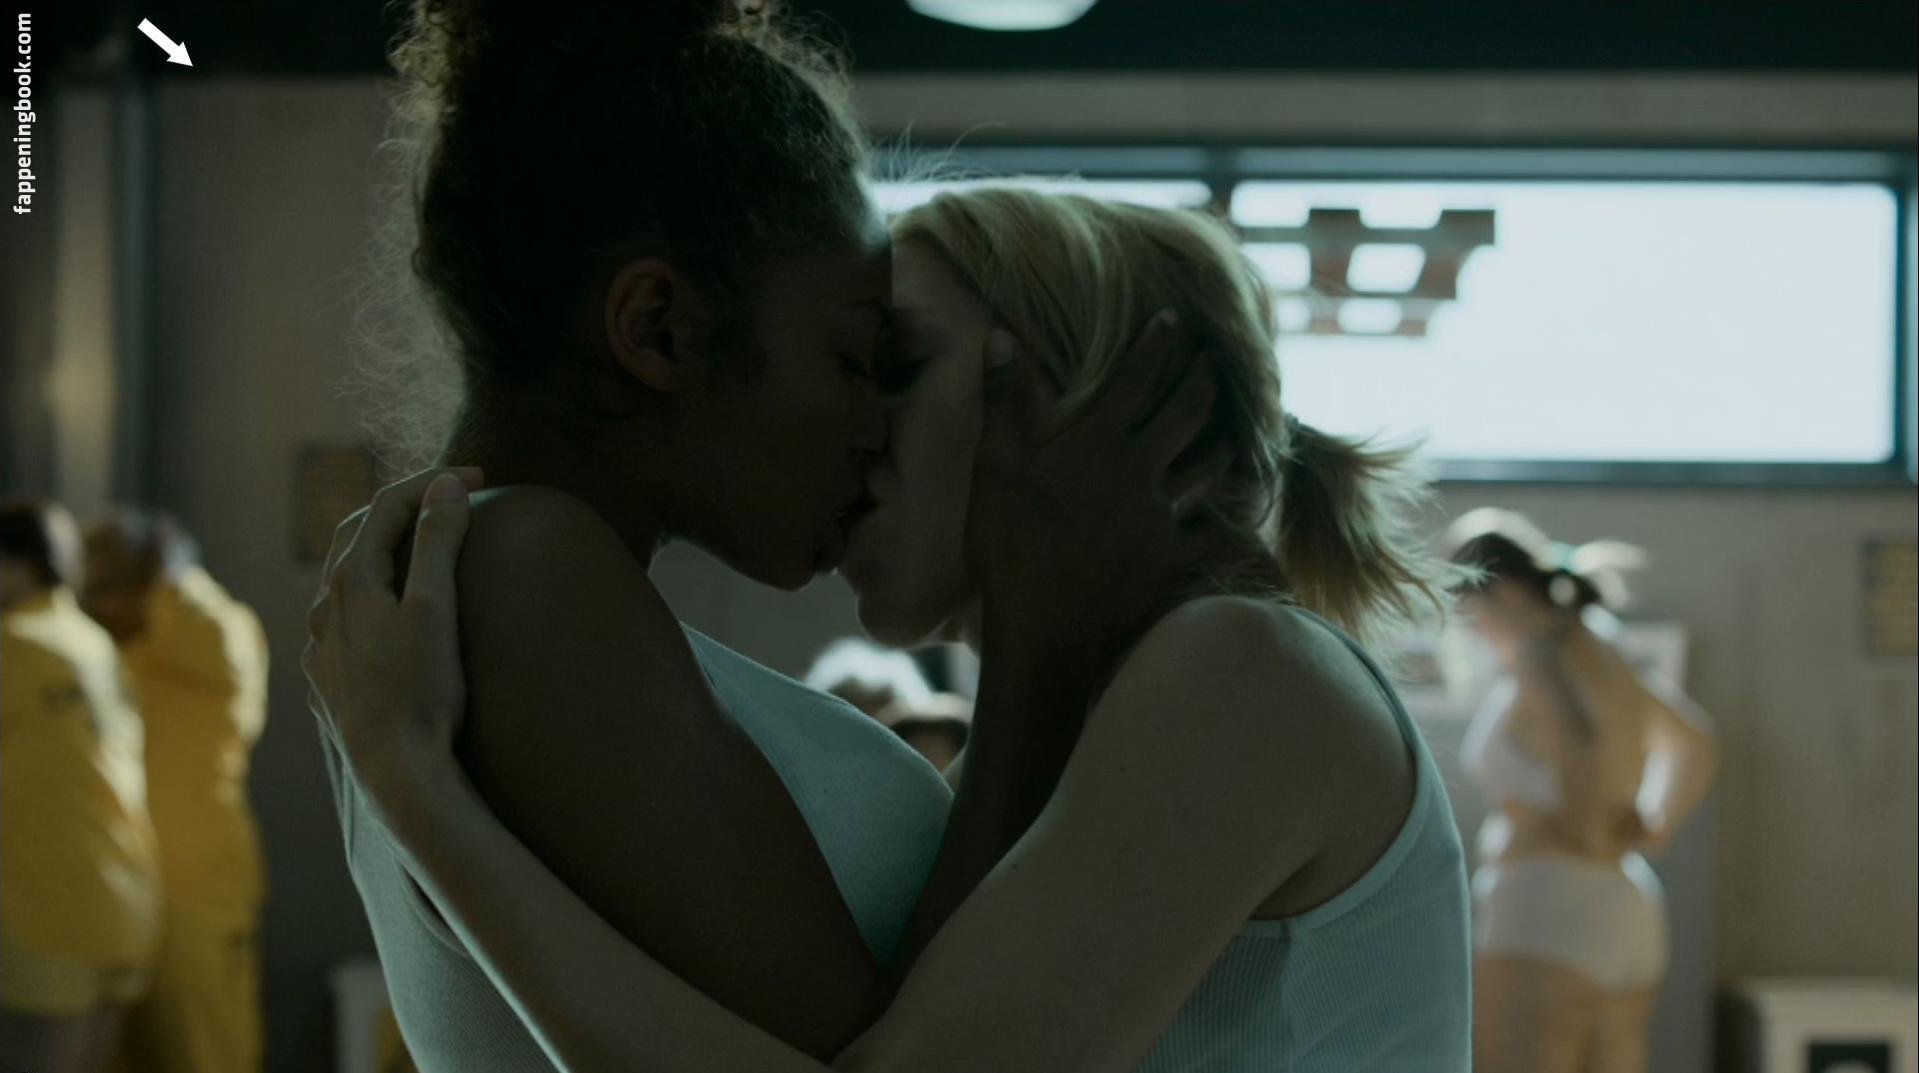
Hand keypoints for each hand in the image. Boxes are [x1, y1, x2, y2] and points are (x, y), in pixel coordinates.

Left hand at [304, 467, 483, 819]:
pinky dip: (370, 596)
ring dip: (382, 551)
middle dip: (402, 508)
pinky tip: (390, 613)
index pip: (387, 506)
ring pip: (345, 579)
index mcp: (350, 581)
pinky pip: (343, 620)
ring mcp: (320, 644)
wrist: (395, 771)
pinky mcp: (326, 678)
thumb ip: (437, 543)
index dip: (432, 483)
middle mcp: (324, 607)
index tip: (478, 479)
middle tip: (449, 500)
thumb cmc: (421, 691)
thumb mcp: (436, 609)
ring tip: (421, 549)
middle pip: (358, 534)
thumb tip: (446, 486)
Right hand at [965, 311, 1225, 690]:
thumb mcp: (993, 469)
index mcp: (1098, 443)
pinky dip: (1226, 518)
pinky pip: (1210, 530)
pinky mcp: (1173, 557)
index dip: (1157, 344)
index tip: (1173, 318)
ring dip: (1223, 441)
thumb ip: (1003, 401)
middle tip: (1214, 358)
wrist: (1043, 630)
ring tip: (1232, 427)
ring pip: (1209, 465)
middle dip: (1204, 378)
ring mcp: (1163, 515)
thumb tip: (1000, 336)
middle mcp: (1140, 470)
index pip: (1137, 378)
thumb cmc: (1009, 549)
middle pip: (1188, 412)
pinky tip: (1236, 514)